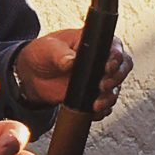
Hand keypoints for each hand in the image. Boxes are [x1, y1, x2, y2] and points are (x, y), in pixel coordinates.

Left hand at [14, 30, 132, 118]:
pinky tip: (93, 112)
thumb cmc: (42, 53)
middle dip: (115, 79)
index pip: (114, 48)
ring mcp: (99, 79)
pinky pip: (104, 105)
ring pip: (115, 89)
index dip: (115, 58)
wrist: (32, 74)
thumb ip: (60, 54)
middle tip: (102, 86)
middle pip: (122, 69)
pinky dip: (101, 110)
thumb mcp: (48, 48)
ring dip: (109, 98)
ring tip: (96, 104)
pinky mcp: (92, 95)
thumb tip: (71, 61)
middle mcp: (102, 61)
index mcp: (95, 43)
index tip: (107, 67)